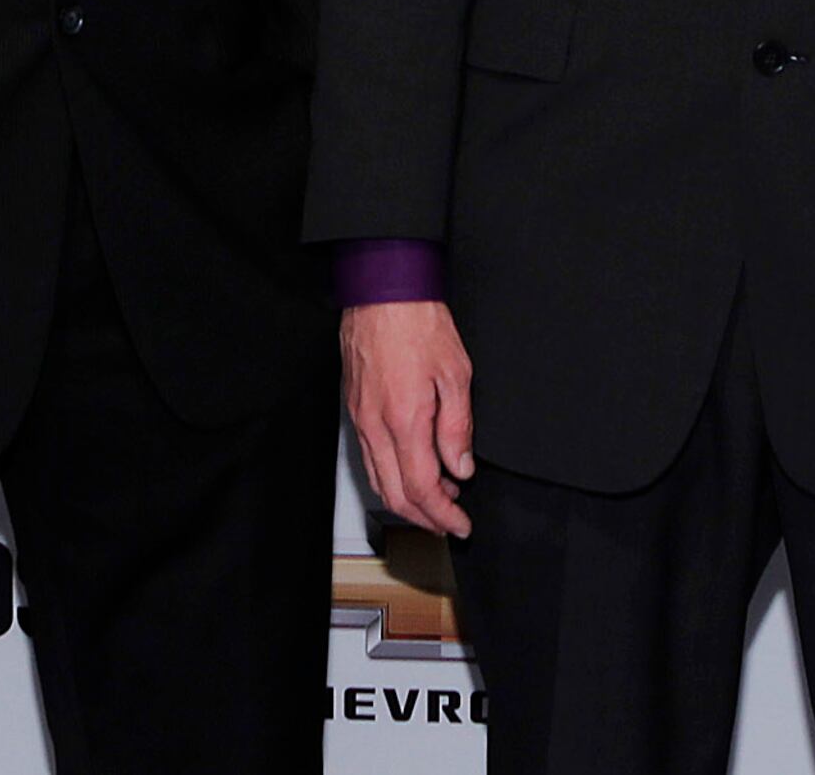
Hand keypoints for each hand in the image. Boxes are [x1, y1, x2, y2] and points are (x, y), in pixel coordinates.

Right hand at [344, 299, 475, 538]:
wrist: (382, 291)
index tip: (460, 524)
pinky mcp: (354, 408)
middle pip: (395, 494)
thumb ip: (458, 427)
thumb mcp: (456, 373)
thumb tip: (460, 467)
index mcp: (405, 419)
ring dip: (407, 498)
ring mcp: (360, 418)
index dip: (443, 515)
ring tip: (437, 495)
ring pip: (377, 479)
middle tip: (449, 521)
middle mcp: (376, 425)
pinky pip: (368, 456)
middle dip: (424, 517)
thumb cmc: (417, 322)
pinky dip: (390, 474)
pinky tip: (412, 466)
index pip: (422, 488)